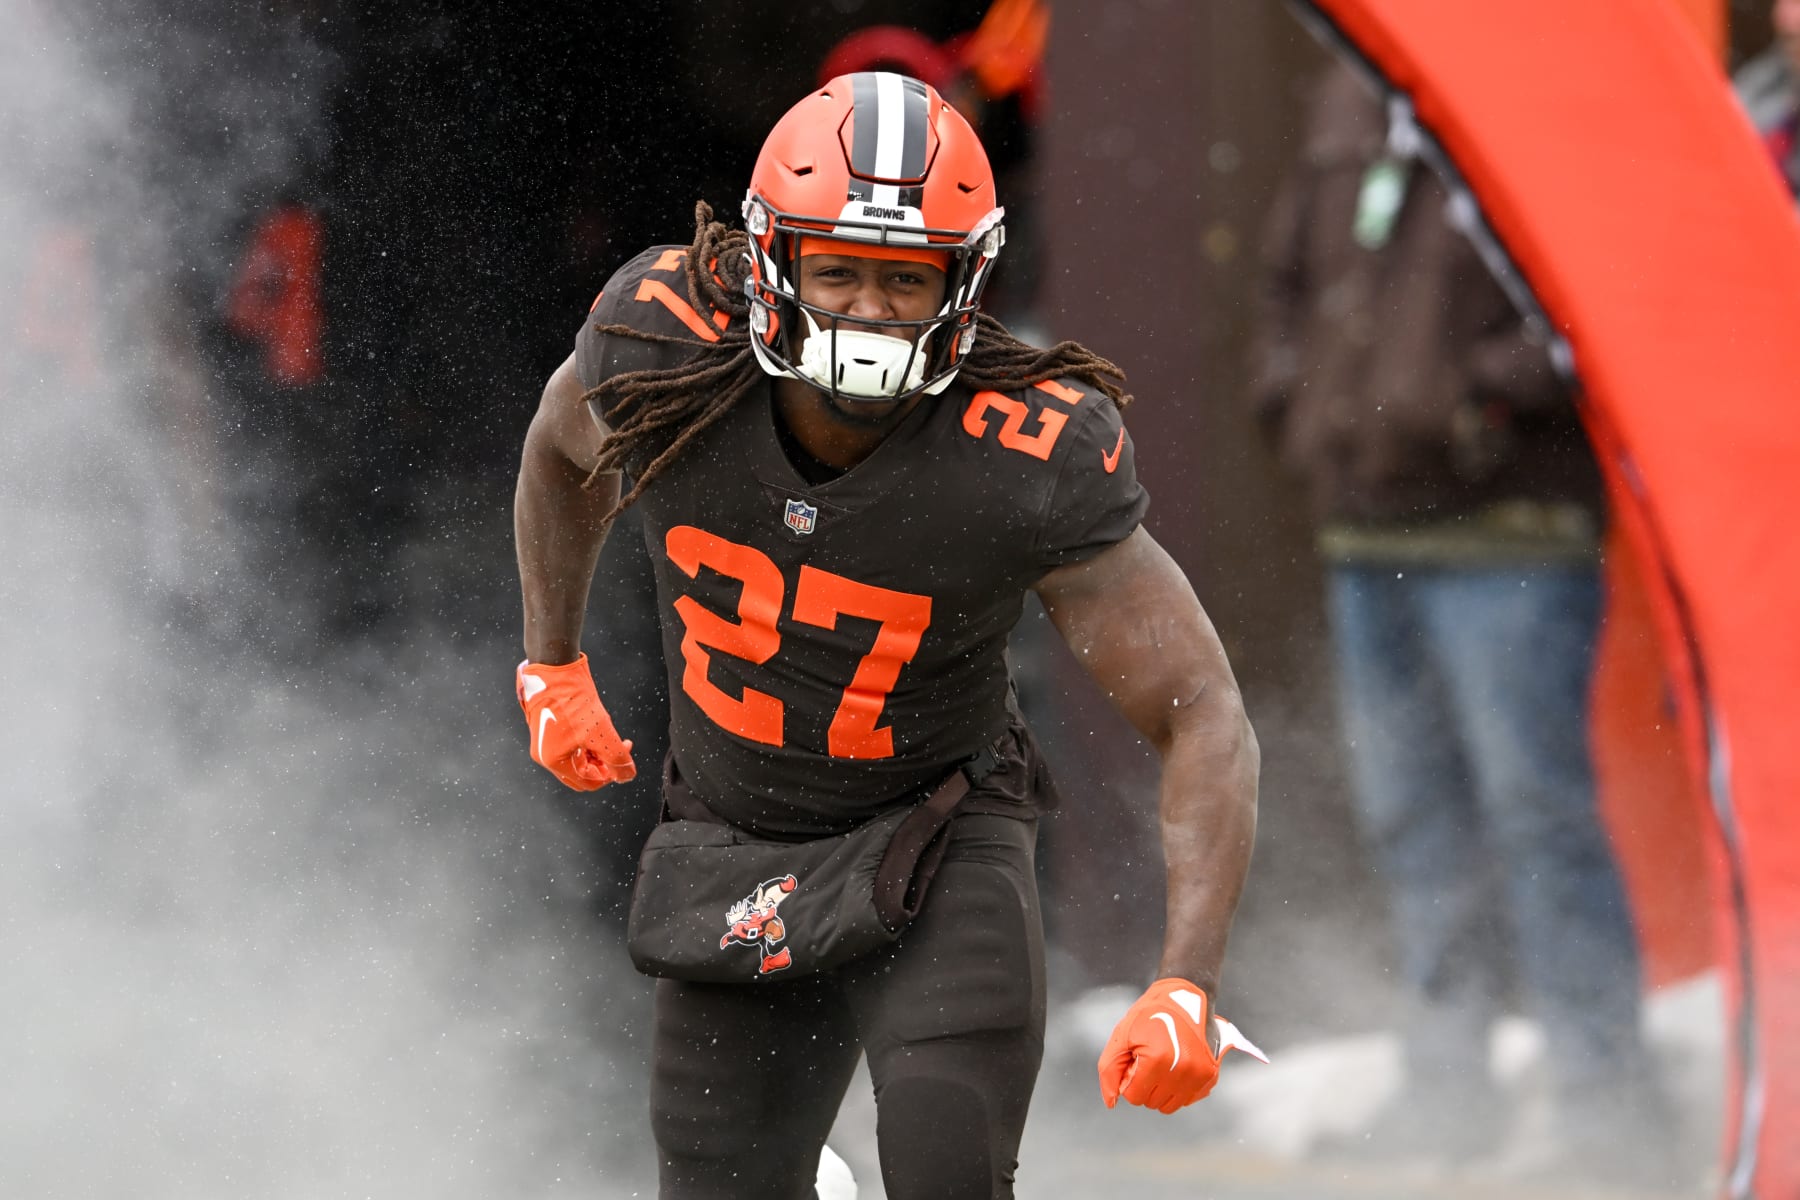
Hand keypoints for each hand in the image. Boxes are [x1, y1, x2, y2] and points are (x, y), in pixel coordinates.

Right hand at [515, 654, 636, 790]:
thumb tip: (627, 776)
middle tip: (619, 745)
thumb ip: (616, 758)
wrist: (553, 666)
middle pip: (582, 772)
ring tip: (609, 730)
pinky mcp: (549, 724)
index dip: (610, 774)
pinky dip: (588, 737)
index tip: (624, 754)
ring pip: (579, 755)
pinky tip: (597, 721)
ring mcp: (546, 739)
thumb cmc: (573, 700)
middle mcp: (546, 754)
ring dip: (598, 748)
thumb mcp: (600, 732)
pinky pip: (573, 741)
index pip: (587, 782)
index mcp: (554, 761)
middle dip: (604, 761)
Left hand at [1097, 978, 1266, 1112]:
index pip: (1134, 1096)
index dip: (1129, 1077)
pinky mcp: (1210, 1076)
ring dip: (1161, 1089)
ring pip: (1169, 1106)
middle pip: (1151, 1102)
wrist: (1185, 996)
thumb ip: (1110, 1070)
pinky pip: (1186, 1099)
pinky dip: (1178, 1088)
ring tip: (1163, 1062)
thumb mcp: (1121, 1036)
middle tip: (1149, 1057)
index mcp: (1159, 1059)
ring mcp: (1200, 1075)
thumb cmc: (1149, 1015)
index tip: (1136, 1057)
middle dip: (1144, 1083)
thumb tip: (1111, 1103)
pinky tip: (1177, 1066)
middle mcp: (1183, 1070)